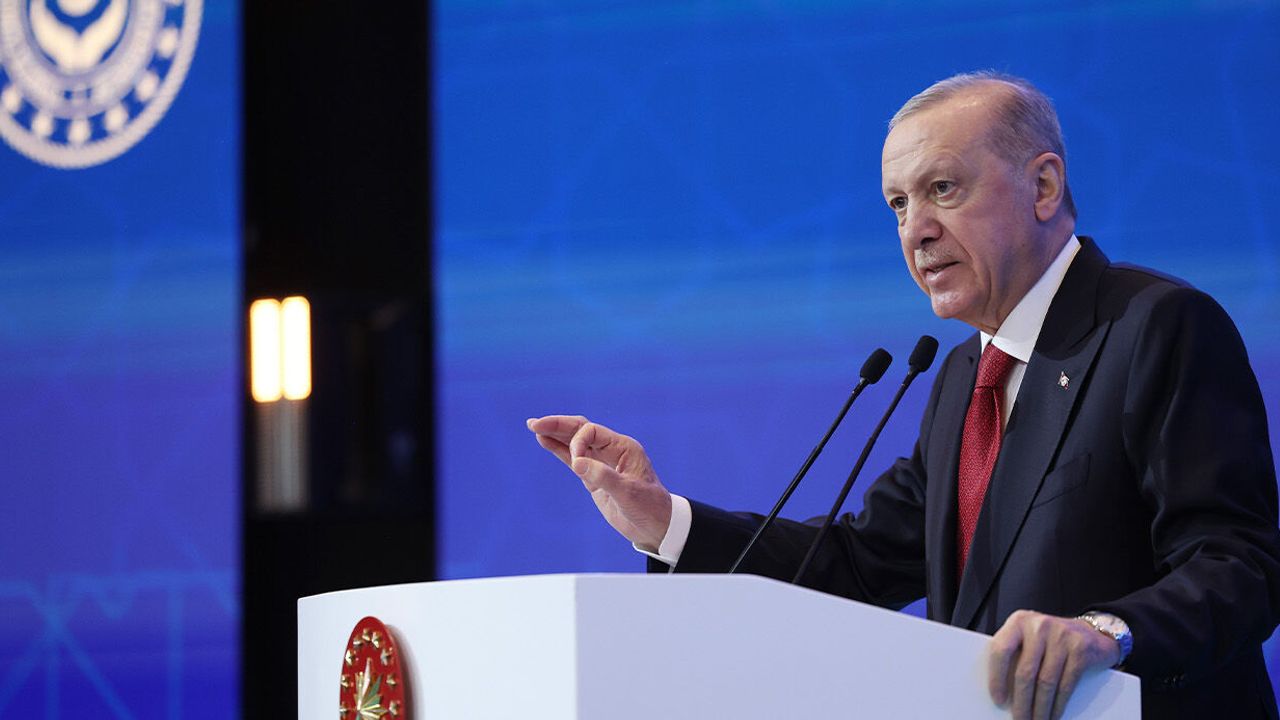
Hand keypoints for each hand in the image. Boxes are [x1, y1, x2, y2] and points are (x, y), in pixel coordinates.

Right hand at [527, 415, 672, 549]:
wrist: (656, 527)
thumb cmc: (649, 507)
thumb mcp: (629, 493)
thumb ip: (604, 477)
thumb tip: (577, 463)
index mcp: (624, 447)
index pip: (591, 431)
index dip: (577, 443)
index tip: (577, 466)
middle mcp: (612, 450)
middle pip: (580, 429)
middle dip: (558, 425)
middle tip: (534, 424)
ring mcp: (602, 462)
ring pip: (575, 442)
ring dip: (555, 434)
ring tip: (534, 426)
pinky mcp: (594, 476)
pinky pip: (573, 458)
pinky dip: (559, 450)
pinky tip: (545, 442)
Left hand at [987, 610, 1119, 719]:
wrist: (1093, 632)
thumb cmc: (1052, 639)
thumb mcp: (1029, 638)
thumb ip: (1015, 655)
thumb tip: (1002, 691)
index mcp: (1019, 621)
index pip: (1001, 650)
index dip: (997, 678)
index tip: (998, 700)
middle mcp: (1038, 626)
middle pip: (1025, 671)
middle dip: (1022, 702)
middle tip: (1020, 719)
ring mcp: (1061, 636)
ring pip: (1046, 681)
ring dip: (1041, 708)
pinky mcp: (1080, 649)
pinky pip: (1066, 684)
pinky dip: (1058, 704)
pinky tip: (1054, 715)